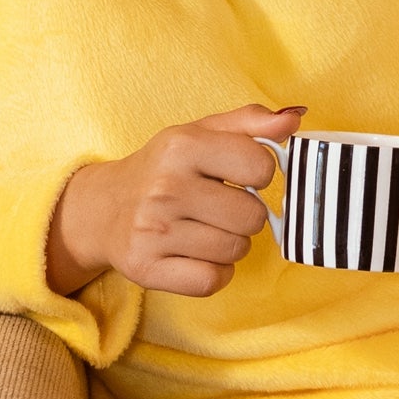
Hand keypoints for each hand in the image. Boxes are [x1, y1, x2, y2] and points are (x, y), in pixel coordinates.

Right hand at [46, 106, 301, 300]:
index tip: (239, 175)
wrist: (104, 208)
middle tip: (219, 207)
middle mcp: (165, 187)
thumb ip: (250, 123)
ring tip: (205, 228)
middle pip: (253, 216)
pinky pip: (212, 280)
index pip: (260, 166)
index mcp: (182, 146)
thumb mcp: (200, 134)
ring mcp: (153, 231)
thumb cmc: (164, 169)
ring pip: (236, 250)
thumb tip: (294, 118)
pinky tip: (196, 254)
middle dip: (245, 214)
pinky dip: (214, 272)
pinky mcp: (146, 268)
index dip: (258, 174)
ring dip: (230, 243)